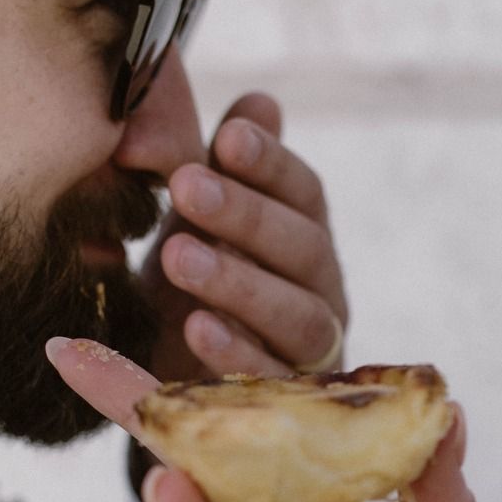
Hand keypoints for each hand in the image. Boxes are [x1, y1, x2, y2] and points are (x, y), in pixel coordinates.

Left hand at [142, 92, 348, 382]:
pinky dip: (236, 352)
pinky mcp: (286, 400)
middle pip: (304, 248)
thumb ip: (228, 165)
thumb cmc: (199, 280)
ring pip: (298, 314)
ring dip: (240, 283)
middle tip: (185, 186)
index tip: (226, 136)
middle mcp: (322, 289)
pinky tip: (195, 327)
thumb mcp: (203, 219)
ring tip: (179, 256)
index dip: (271, 163)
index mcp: (305, 234)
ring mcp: (312, 348)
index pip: (304, 193)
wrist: (179, 372)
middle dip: (247, 215)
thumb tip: (261, 101)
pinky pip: (272, 377)